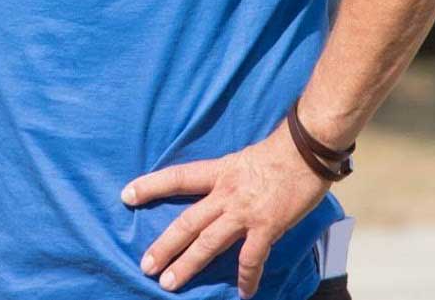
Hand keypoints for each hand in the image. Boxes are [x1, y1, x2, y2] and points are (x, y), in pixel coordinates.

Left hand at [123, 124, 331, 297]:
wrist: (307, 149)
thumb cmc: (278, 152)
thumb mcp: (240, 159)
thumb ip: (225, 178)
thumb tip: (215, 194)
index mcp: (217, 172)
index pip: (176, 178)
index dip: (150, 186)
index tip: (126, 196)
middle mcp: (225, 193)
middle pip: (187, 222)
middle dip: (164, 246)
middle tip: (145, 265)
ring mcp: (245, 212)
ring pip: (208, 243)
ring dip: (188, 265)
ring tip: (169, 284)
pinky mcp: (267, 227)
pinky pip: (251, 258)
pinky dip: (247, 278)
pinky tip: (243, 293)